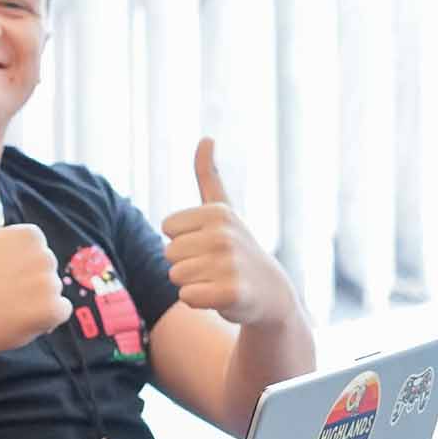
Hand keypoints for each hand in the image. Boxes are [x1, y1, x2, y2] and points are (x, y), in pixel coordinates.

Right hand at [0, 160, 72, 361]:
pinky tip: (17, 320)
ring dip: (32, 304)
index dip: (12, 267)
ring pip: (50, 294)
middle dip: (24, 285)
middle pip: (43, 273)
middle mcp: (45, 254)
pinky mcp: (55, 309)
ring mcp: (51, 283)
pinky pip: (58, 314)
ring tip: (3, 308)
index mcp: (30, 234)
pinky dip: (43, 321)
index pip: (33, 254)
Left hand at [160, 139, 296, 326]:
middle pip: (168, 253)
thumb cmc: (237, 248)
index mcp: (217, 213)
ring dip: (193, 282)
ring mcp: (229, 264)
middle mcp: (224, 235)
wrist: (270, 293)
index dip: (183, 239)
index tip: (208, 242)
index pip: (167, 228)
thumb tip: (206, 137)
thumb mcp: (223, 209)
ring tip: (218, 279)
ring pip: (175, 276)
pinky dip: (199, 300)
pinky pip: (187, 297)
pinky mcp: (231, 293)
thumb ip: (208, 175)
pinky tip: (221, 296)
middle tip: (215, 265)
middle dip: (186, 263)